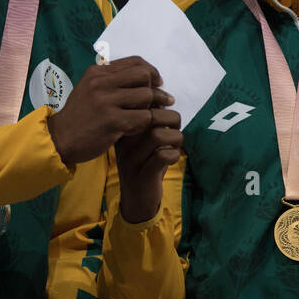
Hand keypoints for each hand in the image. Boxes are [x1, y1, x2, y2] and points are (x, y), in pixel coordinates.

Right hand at [47, 57, 171, 166]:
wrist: (59, 139)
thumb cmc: (80, 116)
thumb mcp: (90, 90)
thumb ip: (112, 81)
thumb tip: (147, 77)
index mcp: (97, 72)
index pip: (135, 61)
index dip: (152, 71)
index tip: (157, 83)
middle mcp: (100, 83)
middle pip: (144, 75)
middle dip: (156, 89)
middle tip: (160, 101)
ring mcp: (105, 101)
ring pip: (147, 96)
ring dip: (151, 108)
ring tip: (145, 117)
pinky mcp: (111, 121)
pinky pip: (143, 117)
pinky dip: (144, 124)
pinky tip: (135, 129)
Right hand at [115, 106, 183, 223]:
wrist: (136, 200)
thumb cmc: (145, 164)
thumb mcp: (144, 140)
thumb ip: (150, 120)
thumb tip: (166, 98)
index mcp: (123, 130)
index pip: (140, 105)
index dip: (161, 103)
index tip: (169, 114)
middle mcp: (124, 142)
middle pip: (150, 116)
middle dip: (172, 118)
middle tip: (175, 128)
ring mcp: (131, 159)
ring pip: (157, 135)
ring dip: (175, 137)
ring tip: (175, 144)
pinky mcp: (142, 174)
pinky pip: (163, 155)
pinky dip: (174, 154)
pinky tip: (172, 157)